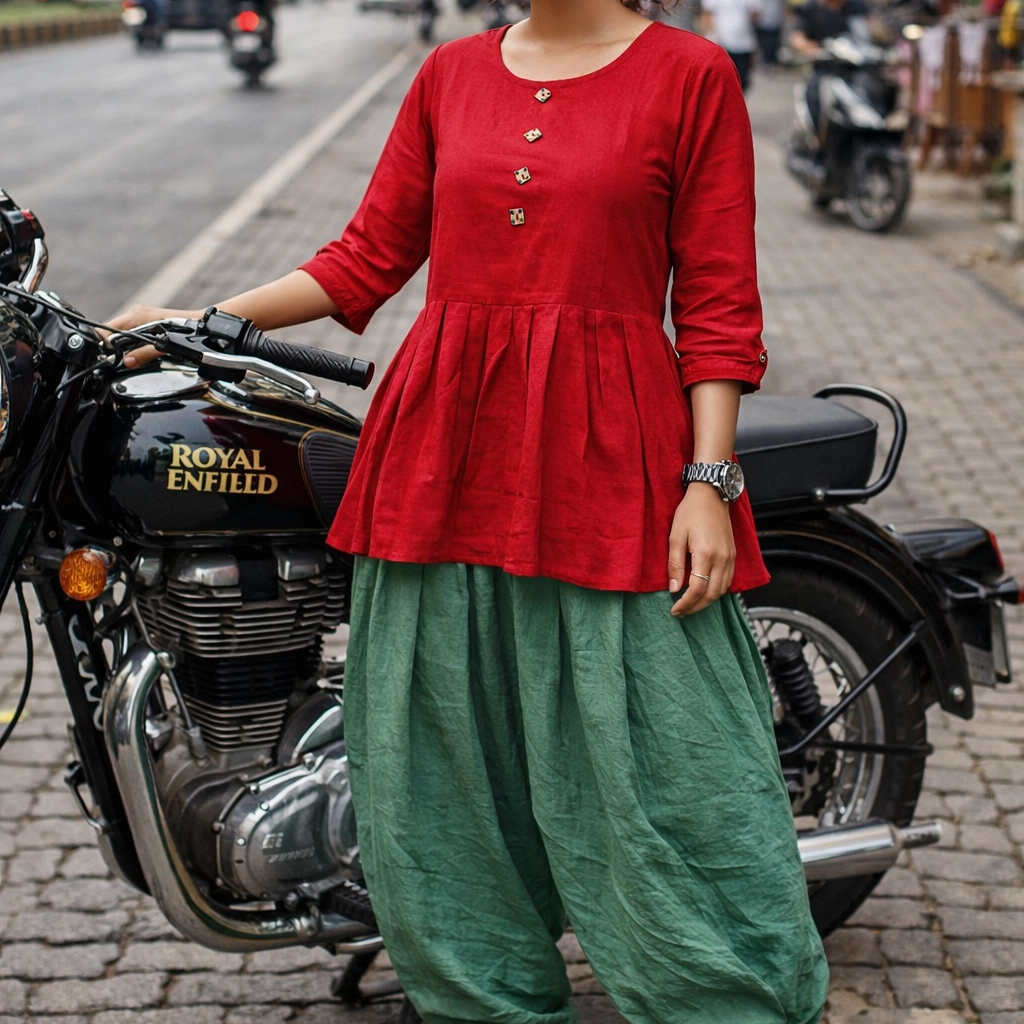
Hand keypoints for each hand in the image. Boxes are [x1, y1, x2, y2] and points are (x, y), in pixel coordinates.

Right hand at [104, 304, 200, 367]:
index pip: (106, 329)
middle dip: (110, 347)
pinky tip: (131, 353)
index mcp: (136, 316)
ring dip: (119, 346)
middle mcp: (135, 314)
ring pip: (120, 333)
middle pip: (111, 332)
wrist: (202, 325)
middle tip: (110, 362)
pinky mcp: (146, 322)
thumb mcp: (163, 344)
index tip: (101, 357)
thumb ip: (144, 353)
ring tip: (119, 359)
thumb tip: (127, 362)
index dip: (101, 343)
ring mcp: (140, 317)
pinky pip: (129, 334)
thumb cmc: (186, 329)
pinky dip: (128, 344)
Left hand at [667, 484, 736, 616]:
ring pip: (722, 590)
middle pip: (712, 595)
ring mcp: (730, 557)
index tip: (674, 610)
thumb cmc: (690, 513)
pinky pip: (728, 581)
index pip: (697, 590)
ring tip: (691, 605)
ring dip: (707, 601)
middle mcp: (722, 559)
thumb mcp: (675, 536)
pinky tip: (705, 592)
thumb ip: (674, 564)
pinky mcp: (733, 555)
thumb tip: (673, 589)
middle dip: (696, 607)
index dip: (685, 604)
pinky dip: (716, 591)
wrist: (711, 495)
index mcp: (705, 554)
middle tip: (681, 612)